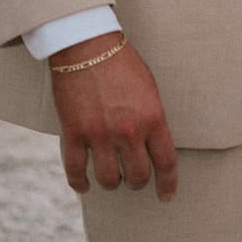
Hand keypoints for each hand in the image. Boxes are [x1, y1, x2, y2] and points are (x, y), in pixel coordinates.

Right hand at [50, 34, 177, 200]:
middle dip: (138, 181)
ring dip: (112, 183)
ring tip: (113, 178)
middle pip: (138, 176)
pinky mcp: (73, 133)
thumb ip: (152, 118)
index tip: (166, 195)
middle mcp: (128, 131)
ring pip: (109, 179)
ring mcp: (99, 134)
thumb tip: (152, 146)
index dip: (168, 183)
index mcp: (152, 117)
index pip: (165, 162)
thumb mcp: (149, 88)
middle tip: (135, 178)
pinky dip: (80, 184)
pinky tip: (84, 186)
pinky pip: (76, 171)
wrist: (88, 45)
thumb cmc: (122, 63)